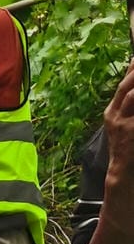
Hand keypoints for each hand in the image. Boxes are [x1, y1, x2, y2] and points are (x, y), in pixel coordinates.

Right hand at [104, 55, 133, 180]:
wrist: (123, 174)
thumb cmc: (128, 146)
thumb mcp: (122, 123)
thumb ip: (127, 103)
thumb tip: (133, 78)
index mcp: (112, 112)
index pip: (123, 85)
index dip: (133, 69)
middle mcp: (115, 117)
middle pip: (127, 88)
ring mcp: (124, 126)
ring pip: (133, 98)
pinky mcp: (133, 134)